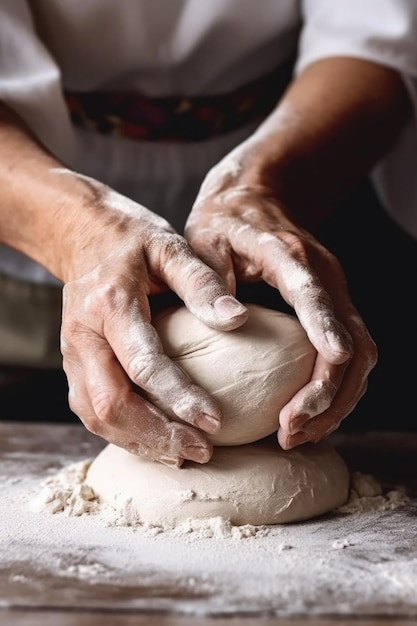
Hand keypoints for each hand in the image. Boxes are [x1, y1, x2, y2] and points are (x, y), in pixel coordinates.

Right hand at [57, 171, 247, 465]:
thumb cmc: (133, 241)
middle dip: (157, 436)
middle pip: (110, 404)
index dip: (178, 398)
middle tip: (202, 451)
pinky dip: (124, 433)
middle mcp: (83, 336)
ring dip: (139, 443)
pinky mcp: (73, 365)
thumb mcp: (170, 246)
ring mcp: (72, 354)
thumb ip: (201, 283)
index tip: (214, 423)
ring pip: (96, 416)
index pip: (143, 365)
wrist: (82, 235)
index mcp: (109, 304)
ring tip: (183, 454)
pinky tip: (156, 440)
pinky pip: (92, 411)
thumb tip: (238, 319)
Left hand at [185, 166, 376, 448]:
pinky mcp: (334, 308)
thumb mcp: (205, 240)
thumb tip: (229, 322)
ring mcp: (336, 293)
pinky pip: (352, 356)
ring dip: (338, 401)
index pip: (317, 299)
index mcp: (292, 258)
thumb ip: (212, 278)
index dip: (325, 334)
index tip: (324, 376)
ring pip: (361, 357)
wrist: (254, 195)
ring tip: (300, 435)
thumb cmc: (223, 222)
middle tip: (292, 433)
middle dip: (329, 395)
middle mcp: (327, 277)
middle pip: (353, 344)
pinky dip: (337, 390)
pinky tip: (312, 414)